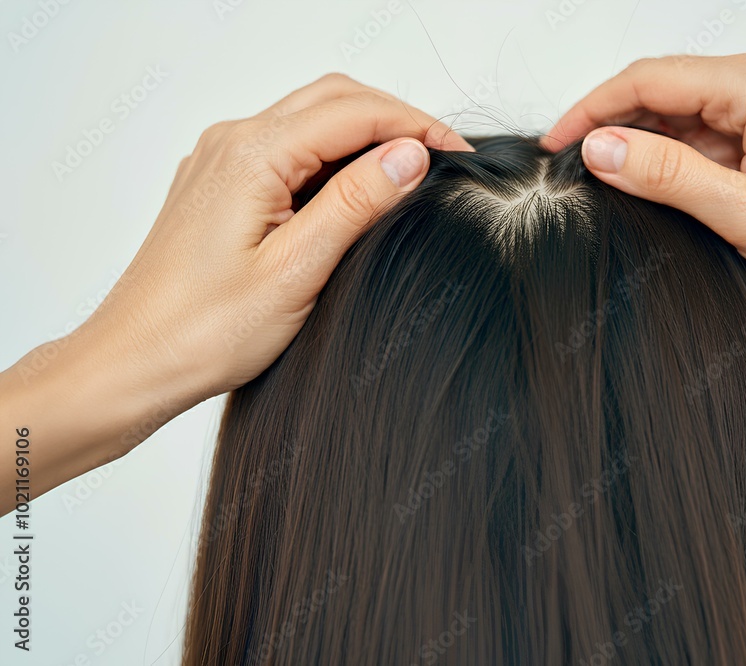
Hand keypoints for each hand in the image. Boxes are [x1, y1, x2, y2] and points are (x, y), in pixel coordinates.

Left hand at [90, 74, 472, 401]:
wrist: (135, 361)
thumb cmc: (204, 330)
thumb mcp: (297, 268)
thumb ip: (354, 203)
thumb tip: (408, 155)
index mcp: (251, 155)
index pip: (354, 113)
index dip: (415, 126)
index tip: (457, 154)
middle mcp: (231, 143)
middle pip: (332, 99)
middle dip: (394, 119)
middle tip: (442, 156)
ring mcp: (221, 161)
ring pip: (309, 119)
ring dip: (363, 134)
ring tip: (407, 174)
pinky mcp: (219, 184)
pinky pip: (286, 147)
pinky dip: (330, 155)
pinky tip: (353, 190)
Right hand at [541, 42, 745, 325]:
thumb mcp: (745, 213)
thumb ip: (666, 176)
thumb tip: (600, 148)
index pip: (649, 79)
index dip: (591, 111)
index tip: (555, 146)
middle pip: (661, 90)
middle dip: (614, 130)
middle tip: (574, 176)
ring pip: (681, 113)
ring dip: (645, 147)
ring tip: (611, 190)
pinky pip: (705, 130)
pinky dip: (676, 158)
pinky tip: (656, 189)